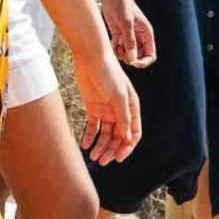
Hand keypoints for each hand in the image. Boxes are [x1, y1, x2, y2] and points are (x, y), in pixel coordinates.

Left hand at [72, 46, 141, 164]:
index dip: (127, 147)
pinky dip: (89, 137)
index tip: (118, 158)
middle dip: (112, 150)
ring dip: (100, 146)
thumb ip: (123, 116)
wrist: (90, 57)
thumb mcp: (118, 95)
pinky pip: (92, 127)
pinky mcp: (93, 107)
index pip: (133, 133)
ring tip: (93, 156)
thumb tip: (127, 138)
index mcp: (131, 107)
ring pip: (105, 134)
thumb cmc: (108, 73)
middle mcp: (120, 111)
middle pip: (118, 136)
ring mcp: (106, 110)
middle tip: (102, 161)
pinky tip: (85, 146)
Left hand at [101, 0, 157, 68]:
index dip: (144, 62)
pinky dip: (115, 49)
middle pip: (139, 57)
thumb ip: (130, 41)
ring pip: (128, 54)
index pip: (151, 55)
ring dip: (122, 54)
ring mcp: (129, 37)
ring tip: (117, 44)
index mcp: (146, 34)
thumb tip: (132, 58)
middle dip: (131, 59)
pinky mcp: (119, 35)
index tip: (134, 63)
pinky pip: (119, 49)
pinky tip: (113, 41)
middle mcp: (139, 37)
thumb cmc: (122, 6)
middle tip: (123, 55)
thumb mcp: (126, 23)